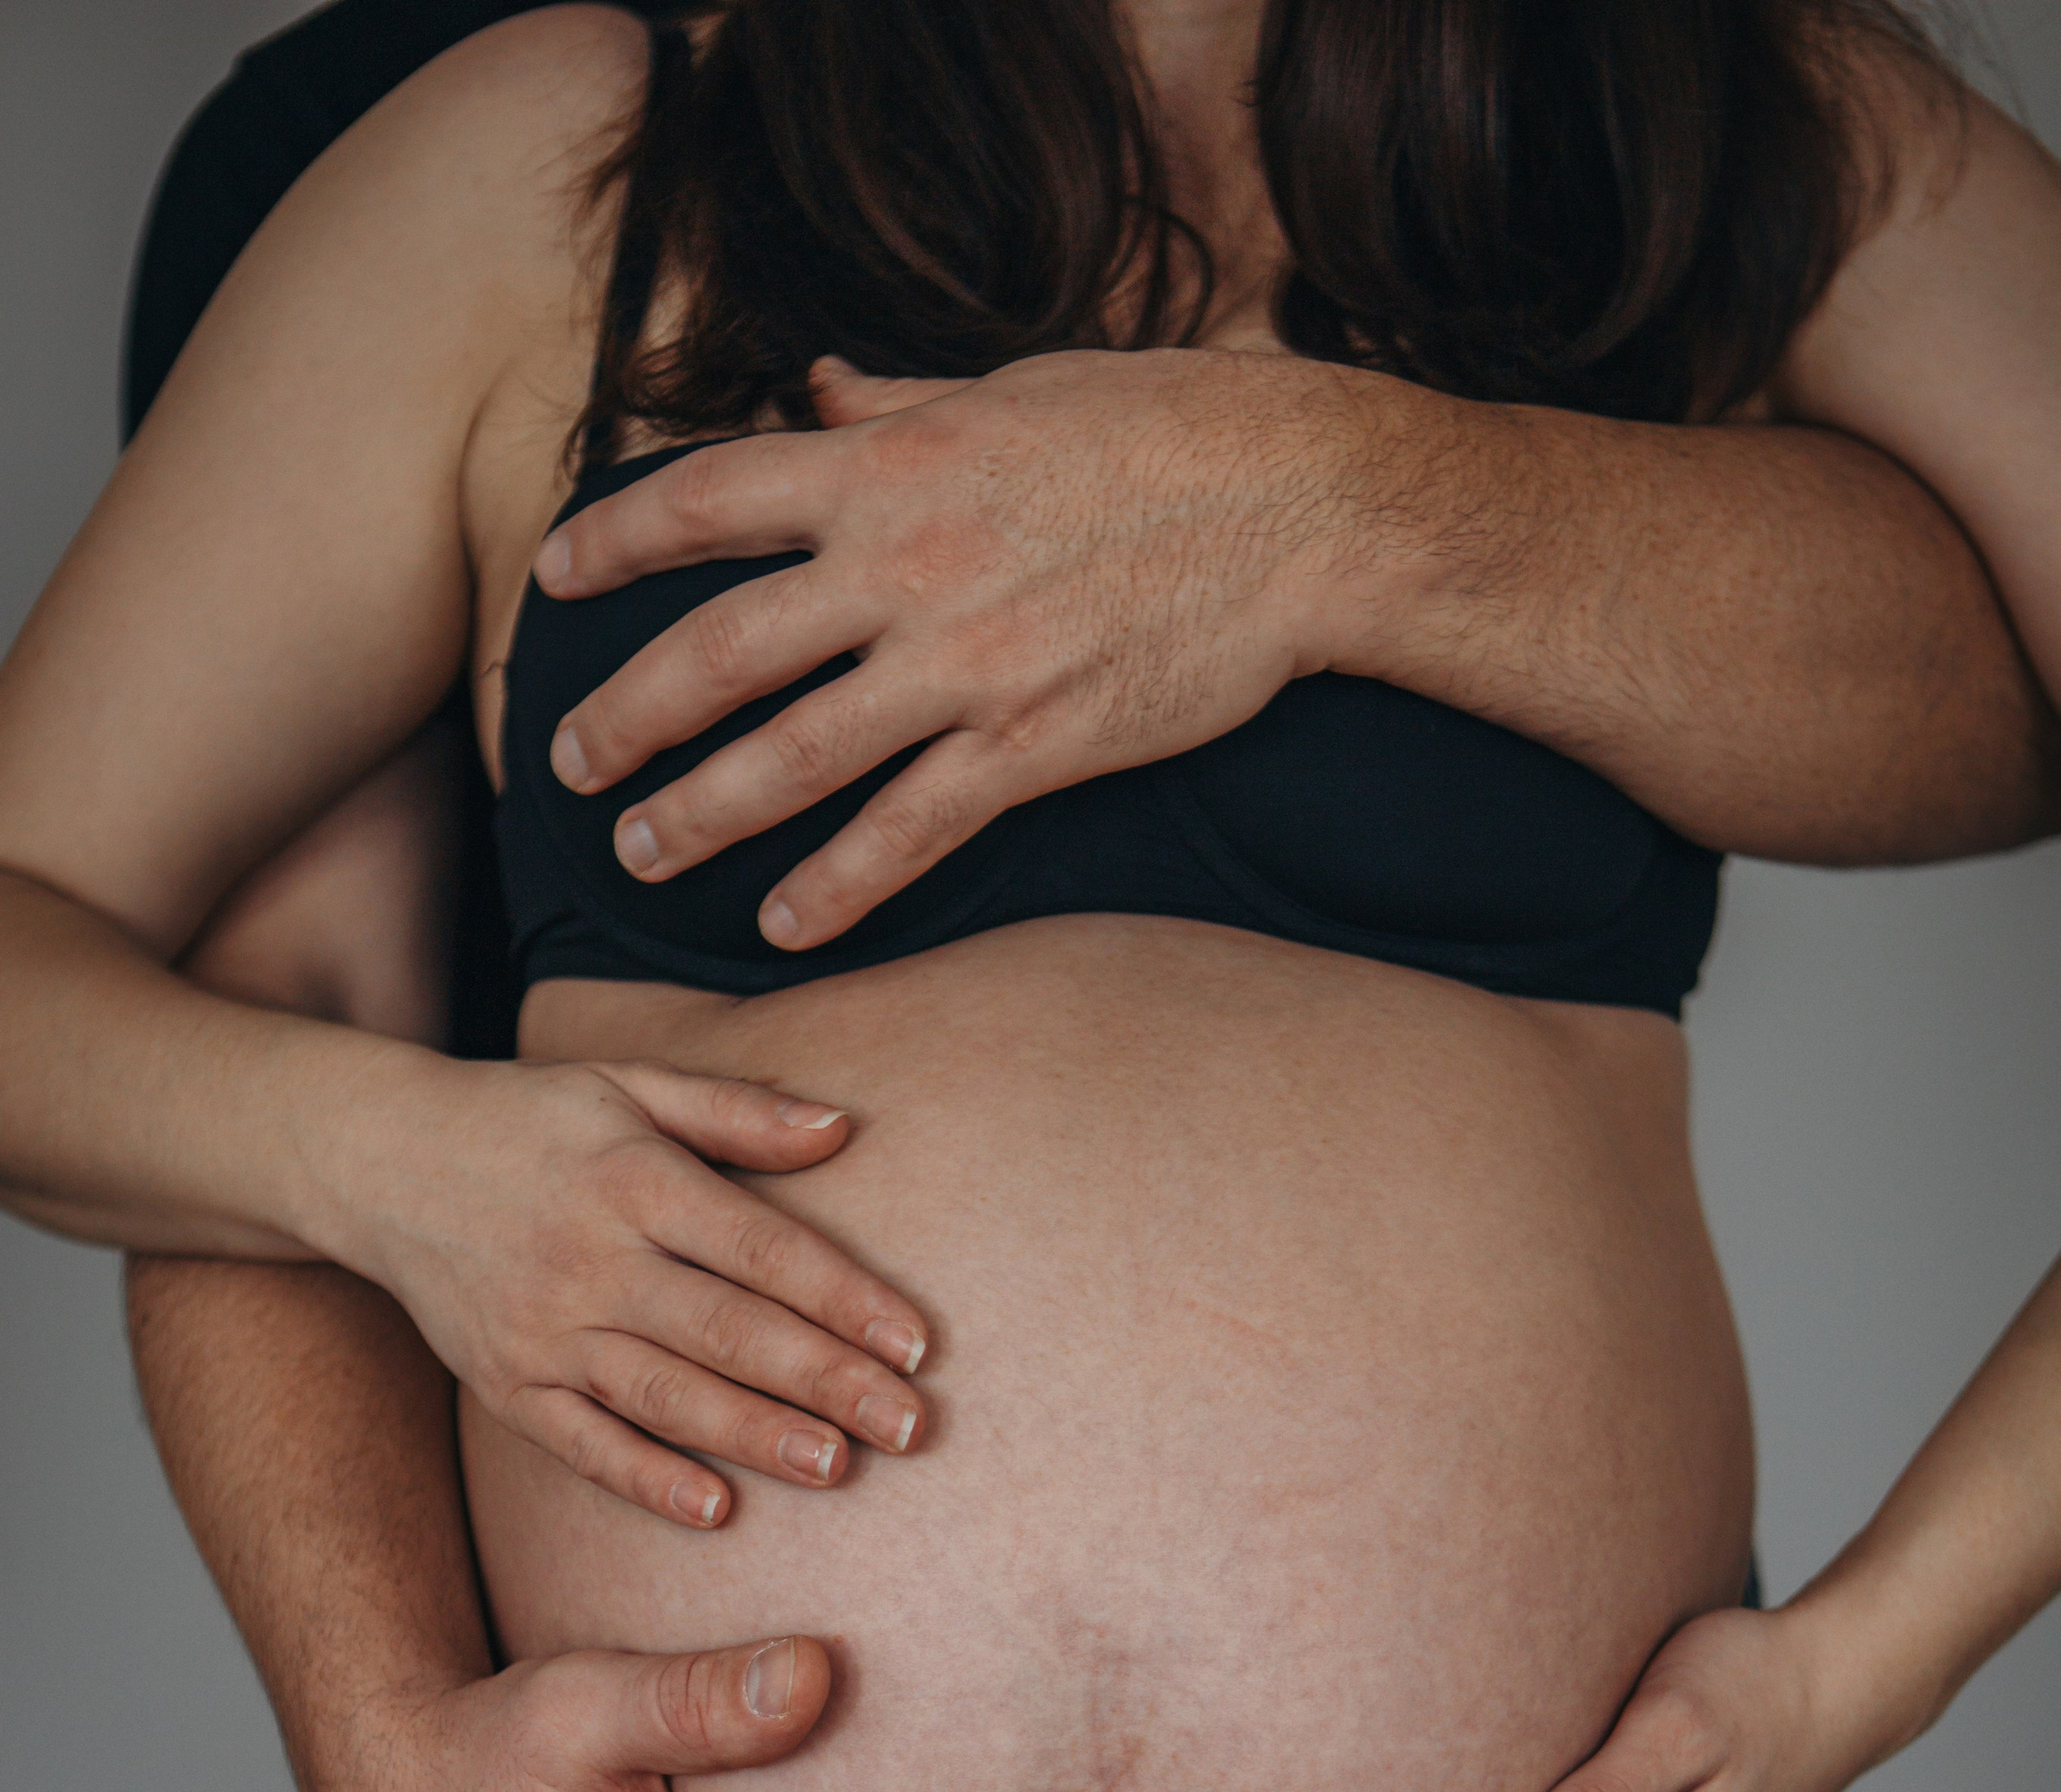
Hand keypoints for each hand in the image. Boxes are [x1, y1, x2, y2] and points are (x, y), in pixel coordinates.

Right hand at [340, 1050, 928, 1527]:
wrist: (377, 1160)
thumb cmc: (529, 1121)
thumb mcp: (627, 1084)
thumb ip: (736, 1110)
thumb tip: (843, 1126)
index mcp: (634, 1179)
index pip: (759, 1247)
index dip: (843, 1297)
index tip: (916, 1345)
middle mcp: (590, 1258)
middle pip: (727, 1329)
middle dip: (825, 1381)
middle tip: (909, 1429)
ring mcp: (544, 1331)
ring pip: (666, 1393)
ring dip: (754, 1435)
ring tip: (836, 1468)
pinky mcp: (506, 1386)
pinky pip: (583, 1444)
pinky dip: (645, 1478)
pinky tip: (713, 1509)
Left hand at [536, 347, 1367, 946]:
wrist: (1300, 505)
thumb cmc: (1164, 430)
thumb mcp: (1015, 390)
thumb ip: (899, 404)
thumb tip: (817, 388)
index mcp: (890, 463)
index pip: (708, 499)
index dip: (613, 539)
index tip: (552, 581)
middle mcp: (906, 564)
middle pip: (721, 649)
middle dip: (629, 713)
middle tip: (567, 763)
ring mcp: (968, 662)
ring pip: (796, 755)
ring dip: (704, 813)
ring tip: (641, 854)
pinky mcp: (1034, 743)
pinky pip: (911, 830)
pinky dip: (840, 884)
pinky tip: (784, 926)